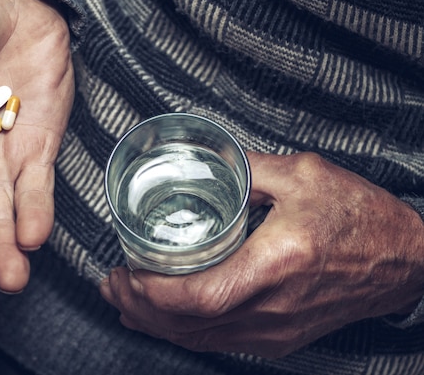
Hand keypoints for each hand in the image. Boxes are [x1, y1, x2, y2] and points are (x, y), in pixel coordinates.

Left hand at [100, 152, 423, 356]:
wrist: (404, 260)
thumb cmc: (359, 215)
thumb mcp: (304, 174)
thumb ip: (248, 166)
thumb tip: (206, 160)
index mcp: (277, 263)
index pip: (201, 296)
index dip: (154, 293)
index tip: (125, 273)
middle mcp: (274, 307)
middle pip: (191, 326)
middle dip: (141, 310)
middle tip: (110, 285)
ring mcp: (278, 330)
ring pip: (202, 339)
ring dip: (156, 324)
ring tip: (125, 301)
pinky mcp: (281, 338)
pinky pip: (221, 342)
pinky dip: (185, 332)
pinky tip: (165, 319)